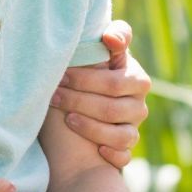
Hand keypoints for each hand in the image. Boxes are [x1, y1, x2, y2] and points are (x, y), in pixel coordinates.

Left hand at [52, 19, 151, 167]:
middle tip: (53, 94)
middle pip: (112, 102)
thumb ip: (98, 45)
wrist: (73, 126)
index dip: (89, 77)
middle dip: (79, 98)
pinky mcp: (127, 147)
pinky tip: (96, 150)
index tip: (64, 75)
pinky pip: (125, 153)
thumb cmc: (80, 82)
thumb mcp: (87, 61)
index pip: (117, 78)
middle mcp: (138, 100)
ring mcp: (134, 125)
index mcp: (133, 74)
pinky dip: (110, 152)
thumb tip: (110, 38)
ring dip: (90, 126)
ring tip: (66, 119)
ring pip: (119, 131)